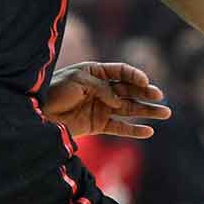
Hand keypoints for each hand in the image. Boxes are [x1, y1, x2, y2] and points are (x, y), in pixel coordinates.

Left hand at [44, 62, 170, 138]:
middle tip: (160, 96)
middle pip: (130, 90)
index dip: (134, 76)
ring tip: (166, 113)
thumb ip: (101, 88)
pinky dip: (134, 130)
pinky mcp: (99, 124)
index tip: (144, 82)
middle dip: (146, 93)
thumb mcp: (77, 81)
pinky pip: (120, 127)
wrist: (38, 113)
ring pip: (130, 109)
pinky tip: (149, 131)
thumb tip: (118, 102)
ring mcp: (102, 107)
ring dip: (147, 111)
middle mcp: (102, 89)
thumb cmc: (55, 91)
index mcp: (96, 72)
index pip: (121, 72)